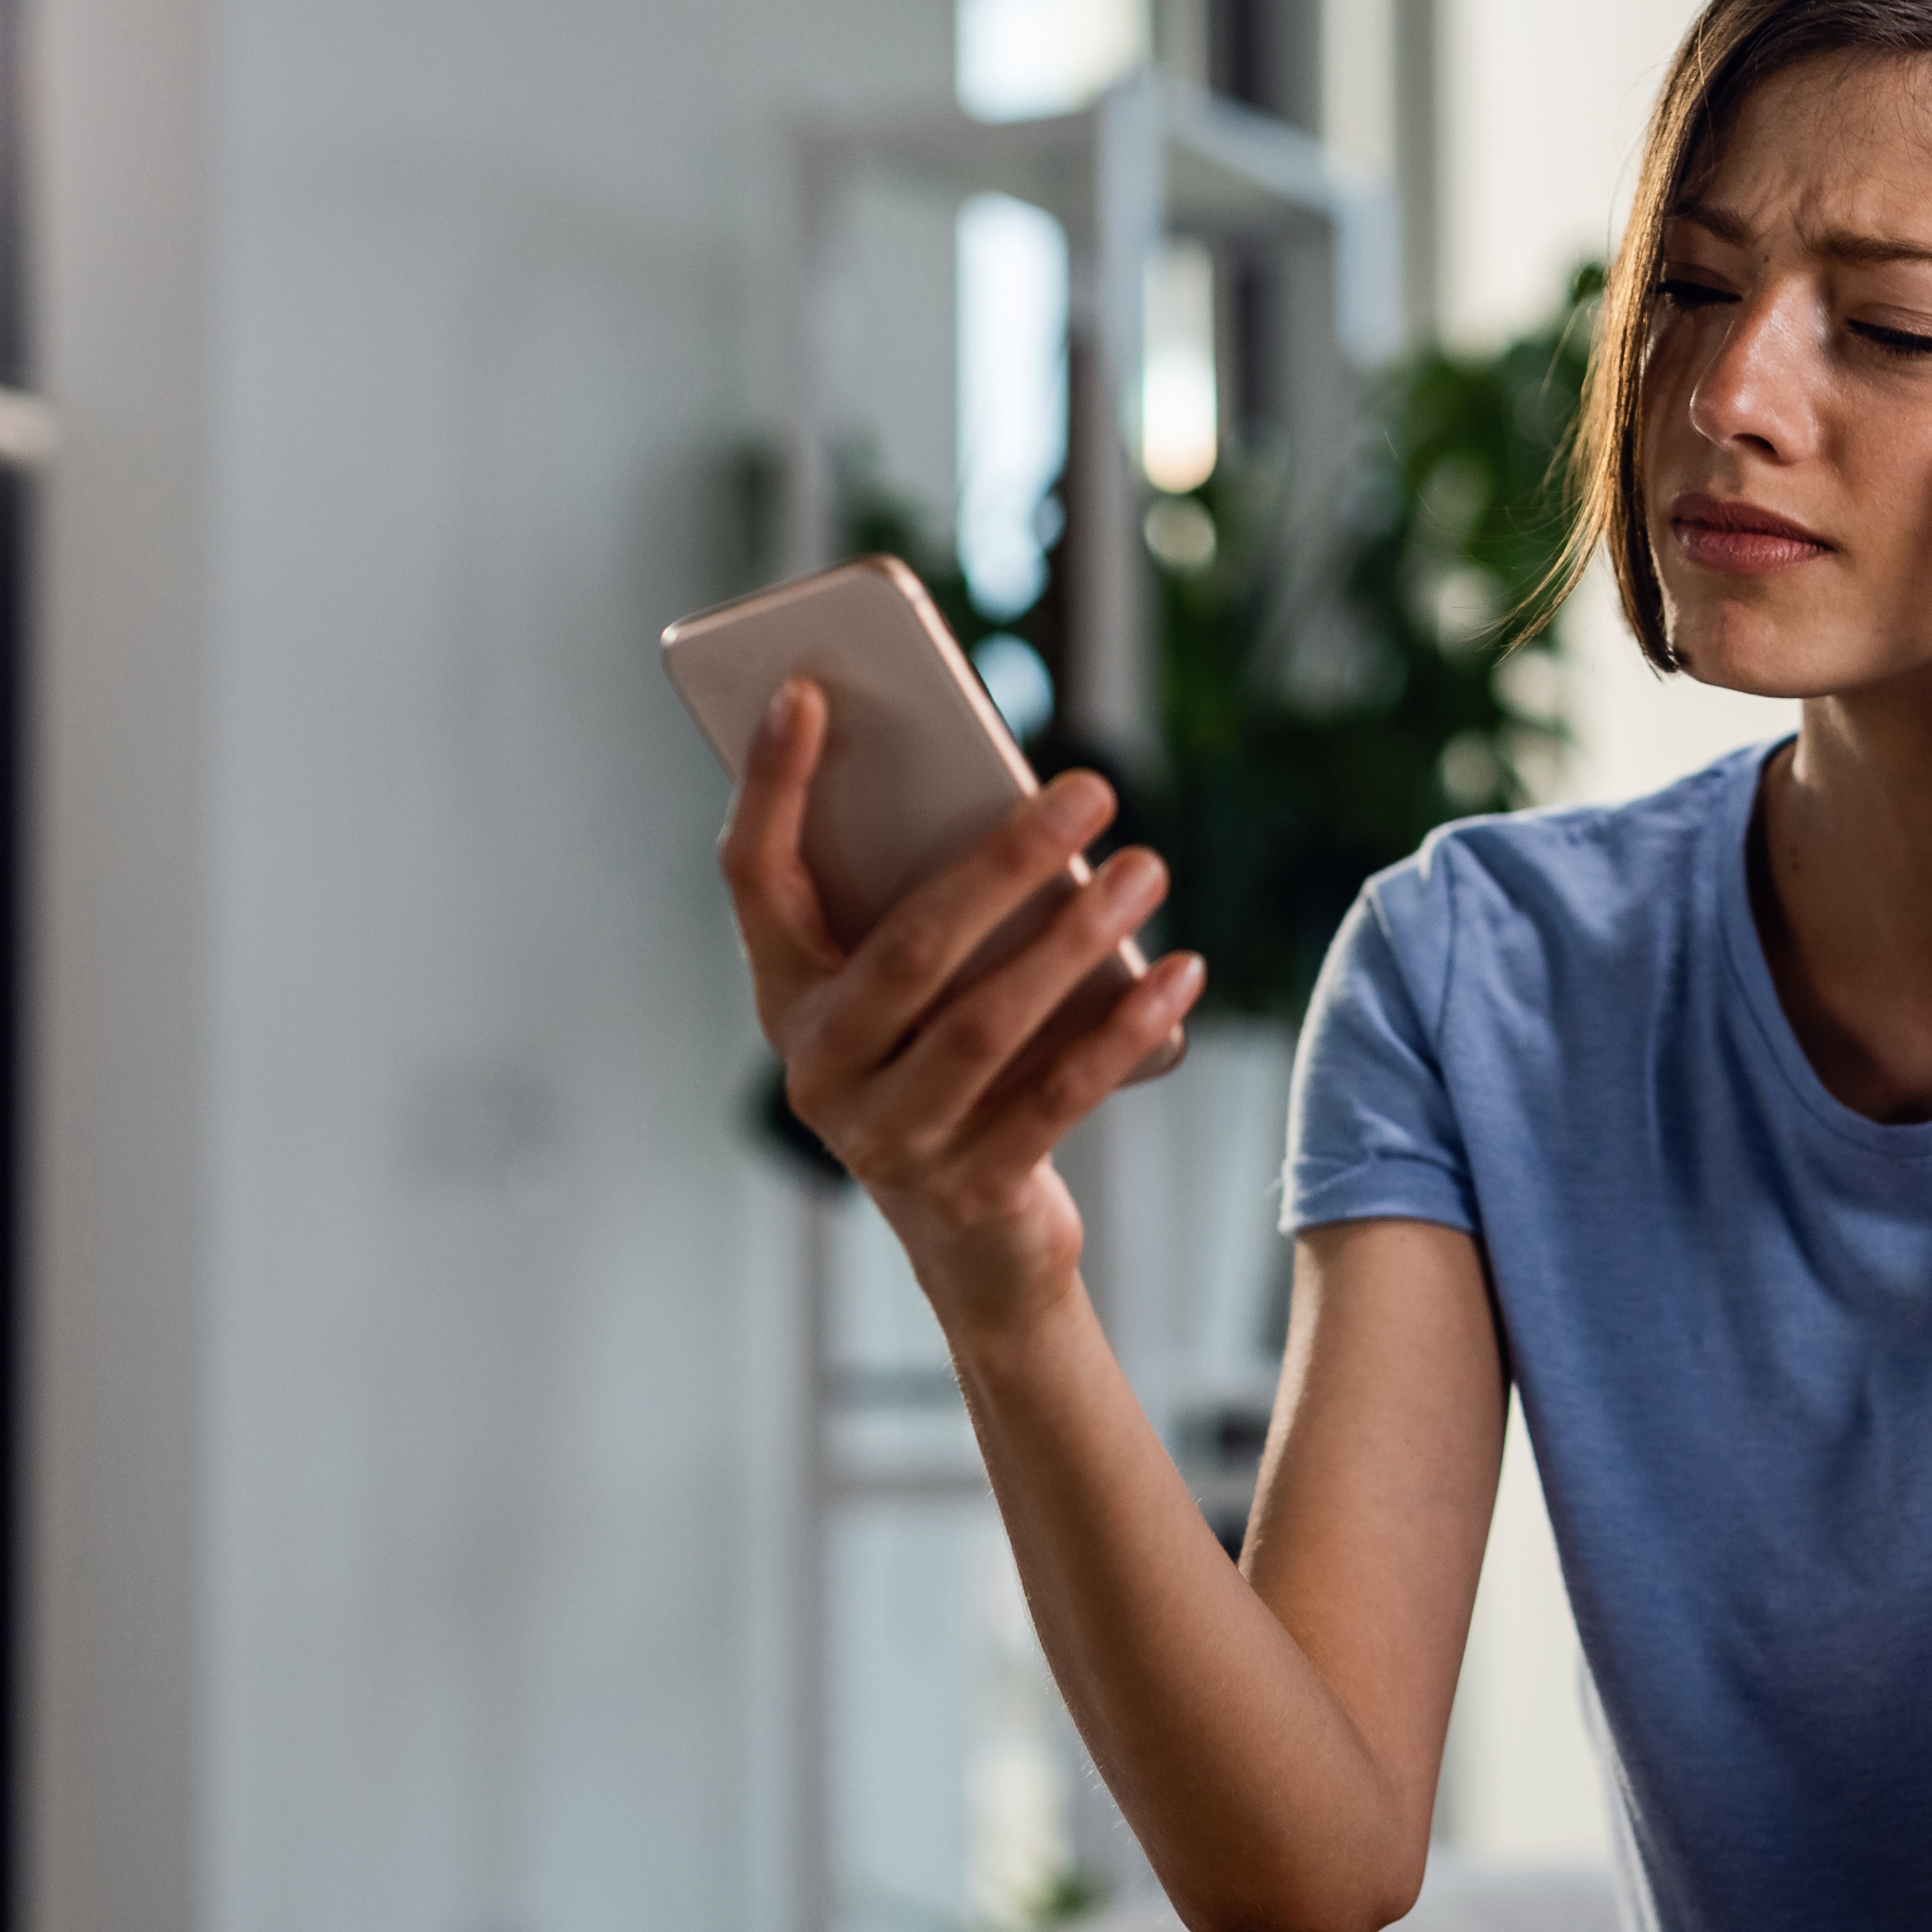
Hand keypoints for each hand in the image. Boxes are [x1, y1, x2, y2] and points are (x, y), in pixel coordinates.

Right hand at [717, 679, 1206, 1336]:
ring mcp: (888, 1137)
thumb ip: (932, 903)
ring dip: (1078, 937)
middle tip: (1093, 788)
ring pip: (986, 1021)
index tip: (805, 690)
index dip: (770, 785)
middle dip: (1005, 860)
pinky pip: (1056, 1095)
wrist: (975, 1241)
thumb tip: (1020, 800)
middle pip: (911, 946)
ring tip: (1148, 868)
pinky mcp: (970, 1188)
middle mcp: (819, 1069)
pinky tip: (1177, 974)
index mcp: (787, 998)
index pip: (754, 877)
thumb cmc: (950, 1067)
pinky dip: (1123, 1029)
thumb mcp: (920, 990)